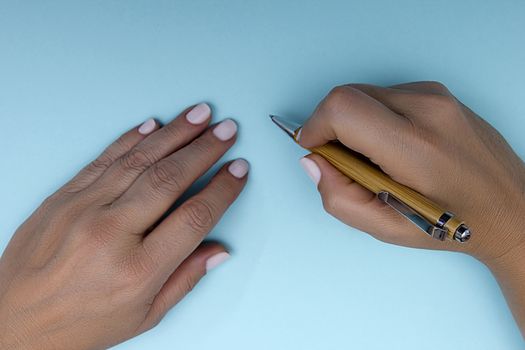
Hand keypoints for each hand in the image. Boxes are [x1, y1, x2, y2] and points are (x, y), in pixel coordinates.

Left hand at [0, 103, 248, 349]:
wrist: (13, 322)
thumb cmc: (79, 324)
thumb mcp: (143, 316)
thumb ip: (185, 279)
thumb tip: (218, 250)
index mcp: (137, 270)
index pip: (194, 217)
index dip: (222, 190)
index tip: (238, 170)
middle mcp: (110, 234)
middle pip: (170, 179)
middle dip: (205, 150)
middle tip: (227, 130)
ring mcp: (81, 210)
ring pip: (139, 160)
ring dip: (175, 133)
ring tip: (200, 115)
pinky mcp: (61, 198)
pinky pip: (102, 160)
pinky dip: (130, 139)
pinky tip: (154, 125)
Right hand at [297, 82, 524, 332]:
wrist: (511, 206)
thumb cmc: (452, 223)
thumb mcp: (388, 228)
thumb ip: (339, 198)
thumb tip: (312, 161)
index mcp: (415, 148)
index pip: (343, 108)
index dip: (315, 125)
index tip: (313, 147)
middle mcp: (427, 108)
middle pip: (348, 95)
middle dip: (330, 125)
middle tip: (343, 160)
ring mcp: (436, 95)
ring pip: (364, 94)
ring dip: (353, 123)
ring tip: (374, 158)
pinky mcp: (438, 92)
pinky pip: (385, 94)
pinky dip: (374, 117)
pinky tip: (392, 146)